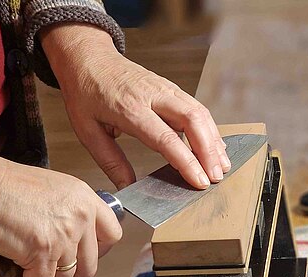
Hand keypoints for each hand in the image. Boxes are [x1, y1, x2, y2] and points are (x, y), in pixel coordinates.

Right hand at [0, 153, 121, 276]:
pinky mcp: (43, 253)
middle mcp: (80, 217)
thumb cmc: (5, 185)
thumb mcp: (51, 189)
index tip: (86, 254)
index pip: (113, 234)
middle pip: (90, 264)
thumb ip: (69, 210)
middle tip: (53, 267)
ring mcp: (64, 236)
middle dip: (70, 271)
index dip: (100, 250)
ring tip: (31, 272)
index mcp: (85, 199)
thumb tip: (71, 234)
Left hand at [40, 23, 230, 190]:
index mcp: (129, 108)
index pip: (166, 138)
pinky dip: (210, 129)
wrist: (88, 57)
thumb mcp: (87, 130)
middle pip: (192, 121)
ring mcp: (166, 89)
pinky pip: (197, 108)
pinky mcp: (172, 89)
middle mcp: (153, 96)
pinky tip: (215, 147)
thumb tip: (128, 188)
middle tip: (216, 177)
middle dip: (209, 152)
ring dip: (214, 141)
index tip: (199, 180)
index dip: (187, 161)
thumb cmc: (86, 92)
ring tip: (222, 166)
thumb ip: (110, 161)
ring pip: (200, 113)